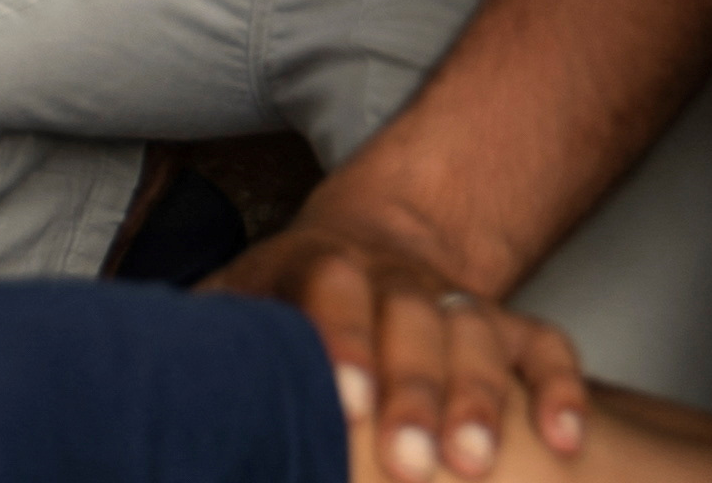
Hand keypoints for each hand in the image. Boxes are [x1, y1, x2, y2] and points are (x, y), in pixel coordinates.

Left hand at [213, 215, 590, 479]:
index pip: (329, 288)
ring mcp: (452, 296)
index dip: (339, 343)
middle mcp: (392, 275)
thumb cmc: (279, 307)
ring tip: (478, 465)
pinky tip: (567, 443)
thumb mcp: (231, 310)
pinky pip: (543, 345)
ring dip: (482, 399)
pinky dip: (562, 388)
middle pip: (411, 319)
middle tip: (413, 461)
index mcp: (315, 263)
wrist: (355, 251)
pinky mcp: (502, 324)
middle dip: (414, 390)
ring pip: (476, 335)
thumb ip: (199, 348)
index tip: (344, 405)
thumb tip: (144, 385)